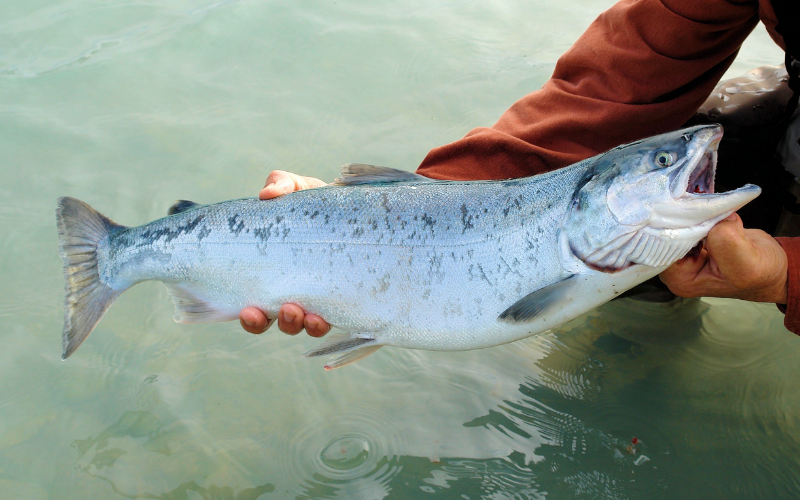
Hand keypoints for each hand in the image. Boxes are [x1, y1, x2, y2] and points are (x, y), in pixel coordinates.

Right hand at [239, 170, 331, 335]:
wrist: (357, 208)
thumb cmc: (319, 203)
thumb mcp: (298, 189)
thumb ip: (281, 185)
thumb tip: (267, 194)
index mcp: (275, 274)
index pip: (256, 304)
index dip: (251, 316)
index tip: (248, 310)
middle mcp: (293, 291)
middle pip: (276, 321)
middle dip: (276, 322)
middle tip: (281, 311)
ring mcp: (319, 297)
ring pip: (304, 325)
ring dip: (301, 325)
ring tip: (304, 316)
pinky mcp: (344, 297)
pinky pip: (334, 319)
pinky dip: (325, 321)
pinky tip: (324, 317)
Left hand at [659, 213, 787, 303]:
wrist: (773, 266)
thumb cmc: (760, 273)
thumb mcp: (744, 262)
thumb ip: (724, 242)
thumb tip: (714, 219)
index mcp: (681, 280)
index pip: (661, 250)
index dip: (671, 230)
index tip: (685, 213)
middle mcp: (677, 268)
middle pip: (665, 237)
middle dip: (680, 219)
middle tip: (694, 203)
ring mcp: (685, 252)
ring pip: (676, 225)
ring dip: (691, 213)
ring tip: (704, 206)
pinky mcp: (695, 237)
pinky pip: (689, 220)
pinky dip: (700, 211)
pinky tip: (711, 209)